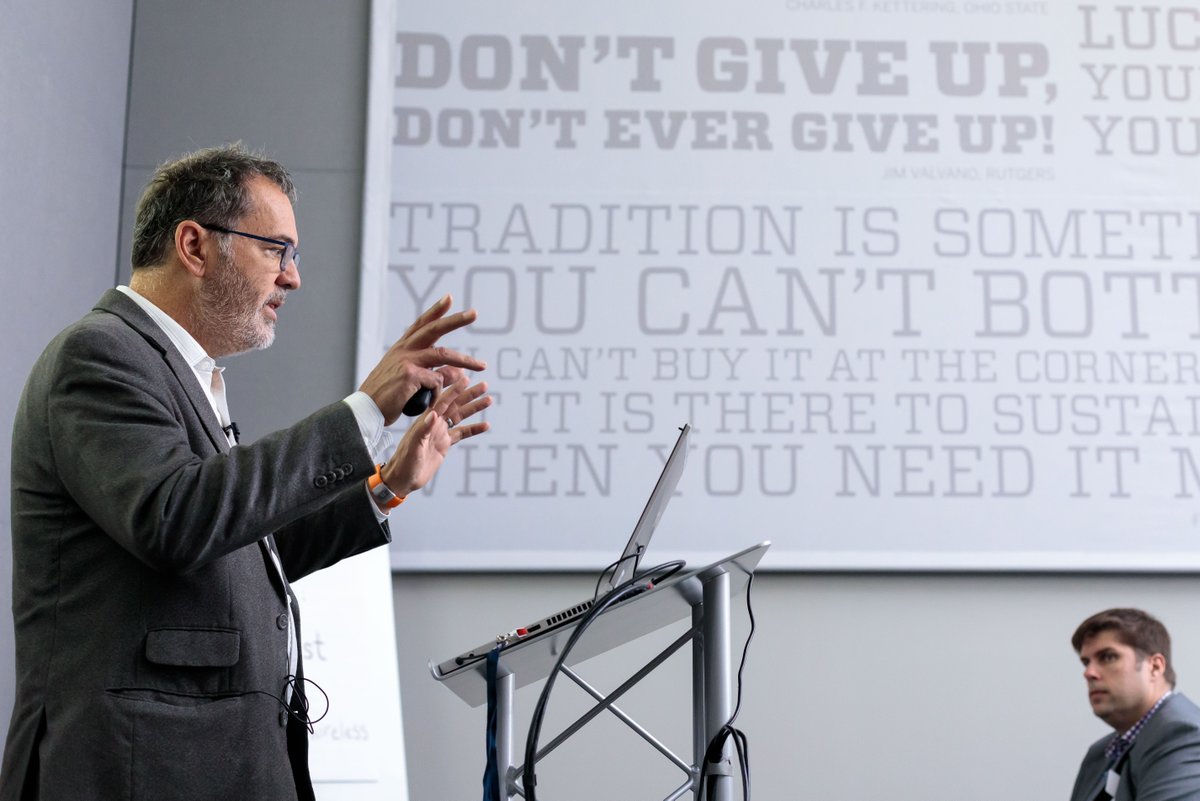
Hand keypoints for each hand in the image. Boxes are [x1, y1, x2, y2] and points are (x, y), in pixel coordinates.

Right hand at [359, 295, 486, 424]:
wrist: (366, 410)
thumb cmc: (387, 396)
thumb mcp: (410, 379)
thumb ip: (431, 372)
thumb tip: (458, 371)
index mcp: (402, 348)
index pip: (421, 324)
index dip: (435, 311)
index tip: (448, 298)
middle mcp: (404, 350)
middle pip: (434, 329)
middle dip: (455, 320)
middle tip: (474, 313)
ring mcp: (406, 361)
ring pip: (443, 355)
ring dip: (465, 361)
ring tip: (482, 366)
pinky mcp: (409, 375)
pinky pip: (436, 381)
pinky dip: (439, 393)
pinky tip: (431, 401)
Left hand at [380, 376, 491, 497]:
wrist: (403, 478)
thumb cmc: (404, 462)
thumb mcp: (413, 446)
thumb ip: (423, 430)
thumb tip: (434, 414)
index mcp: (426, 421)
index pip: (443, 401)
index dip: (454, 390)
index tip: (466, 378)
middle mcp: (434, 423)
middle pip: (456, 405)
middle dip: (470, 394)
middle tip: (484, 385)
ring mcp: (440, 432)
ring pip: (461, 416)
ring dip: (474, 408)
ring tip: (489, 399)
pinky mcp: (445, 443)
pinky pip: (462, 433)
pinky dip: (474, 429)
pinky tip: (485, 425)